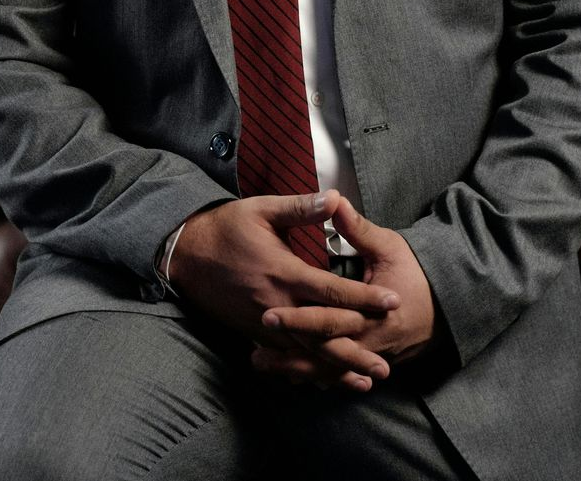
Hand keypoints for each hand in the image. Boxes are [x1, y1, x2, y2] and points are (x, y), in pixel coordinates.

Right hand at [166, 191, 399, 391]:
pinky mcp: (254, 332)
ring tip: (364, 381)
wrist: (187, 254)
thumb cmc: (227, 227)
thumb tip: (335, 198)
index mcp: (284, 272)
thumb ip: (300, 209)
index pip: (333, 291)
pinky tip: (326, 380)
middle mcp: (277, 304)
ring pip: (306, 352)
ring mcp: (264, 323)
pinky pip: (287, 355)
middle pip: (324, 333)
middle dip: (356, 350)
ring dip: (336, 368)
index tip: (392, 303)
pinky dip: (309, 369)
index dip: (365, 298)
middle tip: (386, 365)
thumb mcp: (262, 209)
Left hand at [252, 198, 437, 384]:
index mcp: (373, 313)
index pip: (328, 319)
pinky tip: (288, 375)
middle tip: (254, 350)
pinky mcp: (369, 361)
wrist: (448, 304)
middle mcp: (370, 341)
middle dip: (287, 352)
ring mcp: (371, 356)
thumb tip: (333, 201)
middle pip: (321, 352)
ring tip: (260, 363)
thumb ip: (358, 229)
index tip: (267, 313)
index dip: (297, 318)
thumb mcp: (389, 246)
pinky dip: (312, 375)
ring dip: (293, 369)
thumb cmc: (416, 271)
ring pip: (326, 370)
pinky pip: (337, 374)